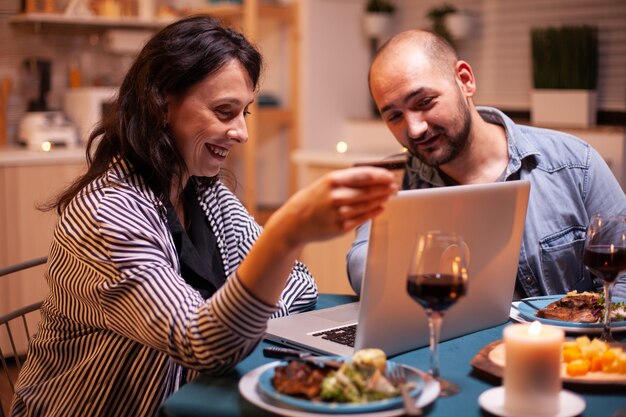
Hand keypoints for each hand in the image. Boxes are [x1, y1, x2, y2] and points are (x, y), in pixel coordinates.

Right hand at [267, 166, 397, 245]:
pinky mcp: (341, 227)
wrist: (295, 222)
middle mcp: (336, 197)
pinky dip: (373, 212)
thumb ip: (347, 180)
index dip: (380, 176)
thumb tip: (373, 177)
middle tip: (394, 186)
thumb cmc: (313, 200)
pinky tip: (380, 208)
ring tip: (388, 195)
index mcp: (332, 181)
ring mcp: (339, 213)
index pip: (364, 176)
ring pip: (367, 205)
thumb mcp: (326, 184)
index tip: (390, 176)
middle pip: (369, 191)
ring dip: (381, 199)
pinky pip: (362, 219)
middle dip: (384, 188)